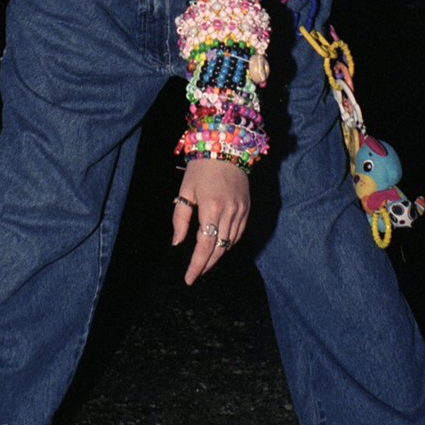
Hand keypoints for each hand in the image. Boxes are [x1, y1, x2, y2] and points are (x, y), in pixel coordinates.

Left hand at [172, 157, 249, 285]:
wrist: (225, 146)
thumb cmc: (201, 168)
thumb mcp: (185, 191)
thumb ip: (180, 219)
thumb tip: (177, 243)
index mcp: (211, 207)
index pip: (204, 245)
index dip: (197, 265)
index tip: (189, 278)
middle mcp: (230, 211)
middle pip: (219, 248)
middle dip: (206, 264)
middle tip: (195, 274)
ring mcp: (241, 210)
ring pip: (230, 243)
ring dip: (217, 255)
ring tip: (204, 263)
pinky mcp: (247, 207)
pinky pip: (239, 233)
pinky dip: (229, 243)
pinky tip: (219, 247)